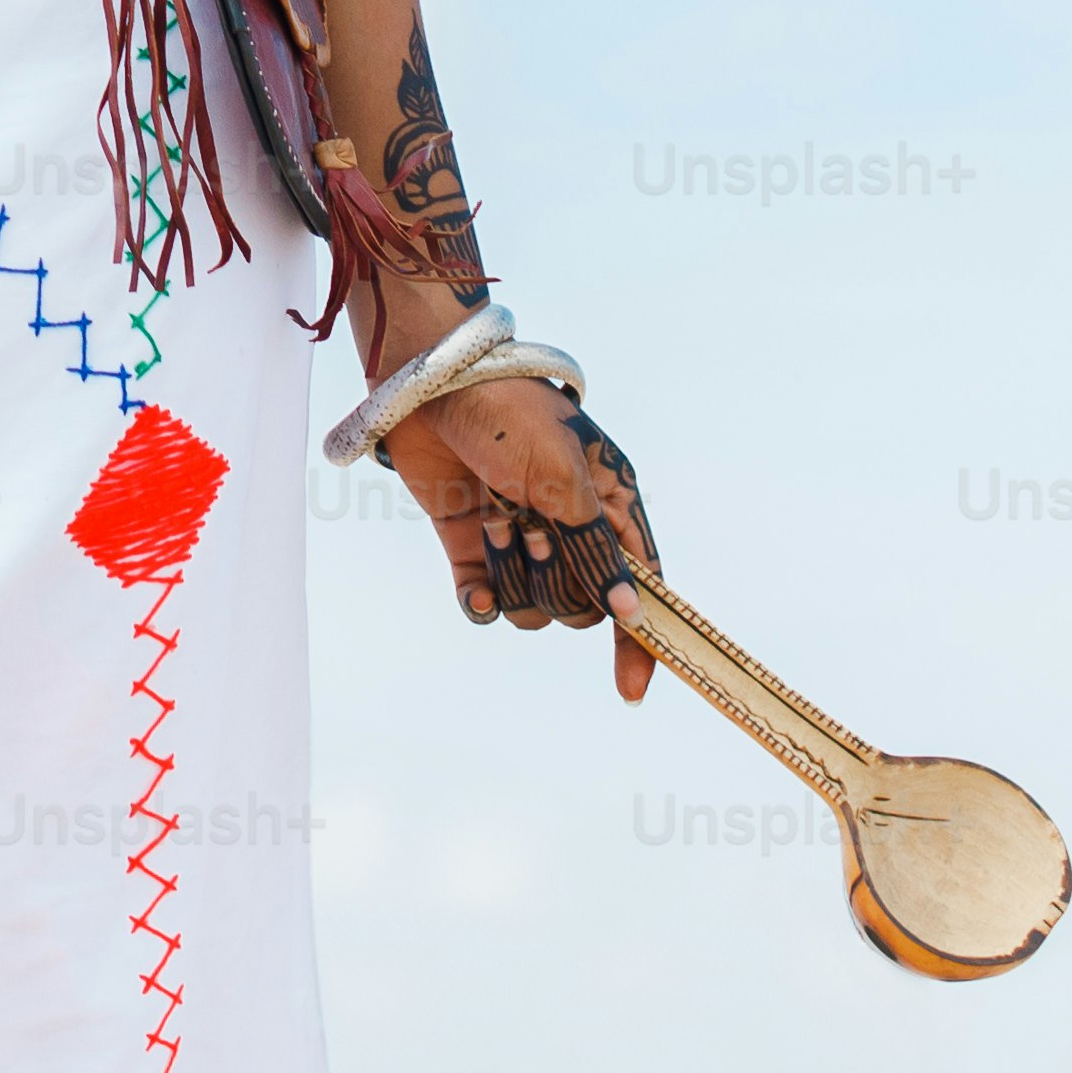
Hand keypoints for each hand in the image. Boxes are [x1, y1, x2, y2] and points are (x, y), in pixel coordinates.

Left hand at [383, 368, 660, 699]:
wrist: (428, 382)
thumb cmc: (509, 415)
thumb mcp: (563, 479)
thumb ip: (595, 548)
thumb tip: (630, 614)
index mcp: (613, 503)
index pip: (642, 584)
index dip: (640, 638)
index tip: (630, 690)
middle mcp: (573, 527)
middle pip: (583, 606)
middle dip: (556, 579)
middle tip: (529, 525)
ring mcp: (523, 538)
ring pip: (534, 608)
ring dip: (514, 575)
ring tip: (494, 519)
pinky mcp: (474, 544)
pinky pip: (488, 603)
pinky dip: (483, 603)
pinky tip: (476, 592)